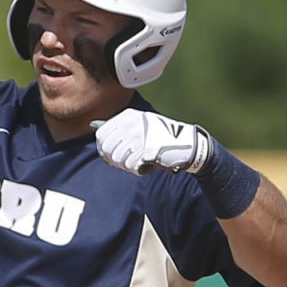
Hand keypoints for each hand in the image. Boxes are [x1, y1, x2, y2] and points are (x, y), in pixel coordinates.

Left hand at [92, 109, 210, 174]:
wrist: (186, 144)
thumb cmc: (163, 139)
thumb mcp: (142, 126)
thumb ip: (123, 131)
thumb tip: (99, 139)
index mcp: (128, 116)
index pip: (102, 134)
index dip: (103, 149)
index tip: (109, 158)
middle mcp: (130, 124)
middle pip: (107, 149)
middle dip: (114, 160)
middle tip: (126, 163)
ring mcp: (138, 136)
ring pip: (117, 159)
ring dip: (127, 166)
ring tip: (139, 162)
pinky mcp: (145, 149)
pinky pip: (131, 166)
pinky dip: (138, 169)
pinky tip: (147, 165)